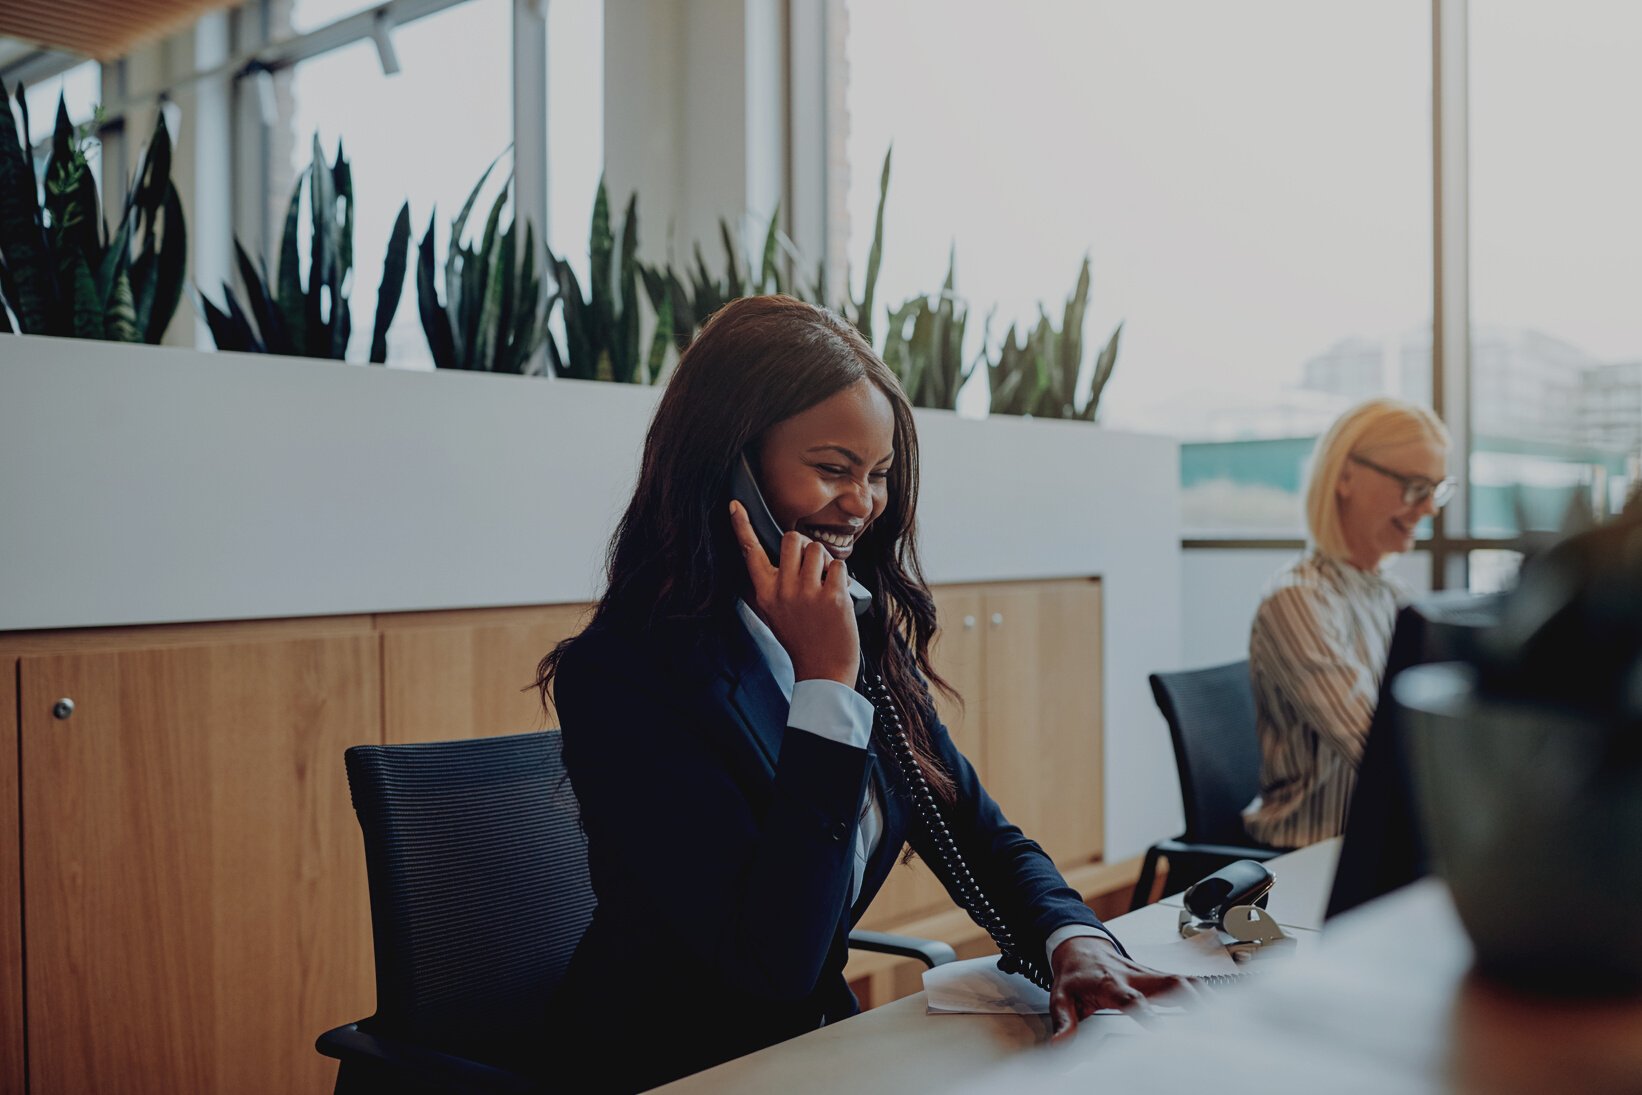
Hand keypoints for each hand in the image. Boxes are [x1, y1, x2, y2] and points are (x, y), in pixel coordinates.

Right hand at [729, 500, 859, 684]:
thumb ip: (765, 589)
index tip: (735, 505)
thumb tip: (754, 562)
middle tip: (810, 567)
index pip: (750, 553)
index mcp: (765, 593)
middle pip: (791, 539)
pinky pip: (839, 564)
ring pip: (817, 548)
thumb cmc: (800, 640)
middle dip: (804, 546)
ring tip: (824, 584)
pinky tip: (836, 594)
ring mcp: (807, 593)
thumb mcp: (772, 615)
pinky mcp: (832, 597)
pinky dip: (841, 575)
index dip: (742, 526)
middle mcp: (783, 590)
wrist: (823, 670)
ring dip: (825, 561)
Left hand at [1046, 935, 1202, 1040]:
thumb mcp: (1060, 996)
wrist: (1078, 945)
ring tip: (1221, 1016)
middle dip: (1190, 1000)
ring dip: (1202, 995)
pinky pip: (1182, 980)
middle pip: (1168, 982)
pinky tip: (1215, 1005)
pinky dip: (1200, 992)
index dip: (1145, 1012)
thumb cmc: (1074, 972)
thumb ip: (1064, 1020)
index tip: (1159, 1031)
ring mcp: (1147, 973)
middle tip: (1207, 1021)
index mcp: (1110, 983)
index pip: (1131, 998)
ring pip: (1181, 979)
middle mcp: (1133, 976)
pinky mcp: (1155, 974)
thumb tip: (1061, 1043)